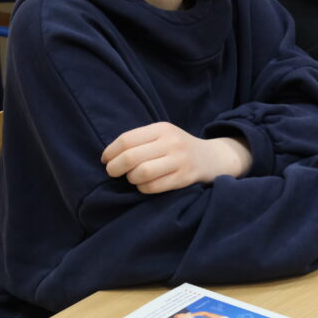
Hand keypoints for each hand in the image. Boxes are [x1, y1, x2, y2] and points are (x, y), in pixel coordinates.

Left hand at [102, 122, 252, 193]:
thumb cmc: (178, 148)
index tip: (106, 160)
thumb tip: (109, 157)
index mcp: (162, 128)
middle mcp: (172, 142)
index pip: (127, 139)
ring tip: (133, 178)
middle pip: (131, 157)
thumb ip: (140, 141)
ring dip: (131, 178)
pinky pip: (153, 187)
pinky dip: (143, 188)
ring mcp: (180, 160)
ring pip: (141, 173)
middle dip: (115, 168)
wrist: (212, 158)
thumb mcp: (163, 135)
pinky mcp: (185, 177)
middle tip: (112, 172)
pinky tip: (145, 185)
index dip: (110, 152)